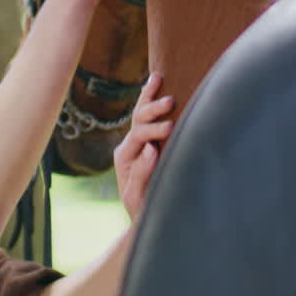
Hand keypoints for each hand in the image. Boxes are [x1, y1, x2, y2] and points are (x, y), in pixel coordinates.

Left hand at [114, 73, 173, 221]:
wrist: (142, 217)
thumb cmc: (142, 210)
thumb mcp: (138, 197)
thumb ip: (142, 174)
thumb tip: (151, 148)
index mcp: (125, 157)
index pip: (139, 136)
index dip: (154, 130)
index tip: (170, 129)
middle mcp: (129, 146)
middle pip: (137, 119)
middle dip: (153, 109)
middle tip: (170, 102)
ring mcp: (137, 142)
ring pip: (141, 113)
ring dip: (150, 96)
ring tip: (158, 78)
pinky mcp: (148, 142)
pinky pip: (148, 116)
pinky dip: (151, 98)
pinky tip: (157, 81)